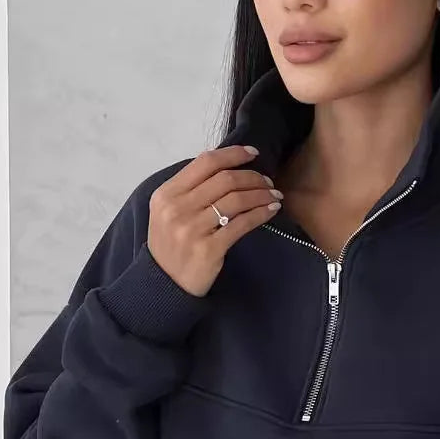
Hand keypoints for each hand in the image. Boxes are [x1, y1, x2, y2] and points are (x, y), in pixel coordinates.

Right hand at [147, 145, 283, 296]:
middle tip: (268, 181)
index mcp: (166, 194)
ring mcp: (192, 229)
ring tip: (274, 194)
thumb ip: (190, 190)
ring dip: (261, 194)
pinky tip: (271, 210)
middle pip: (225, 180)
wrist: (166, 285)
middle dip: (253, 177)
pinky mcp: (209, 249)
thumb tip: (227, 168)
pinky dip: (261, 214)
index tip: (253, 153)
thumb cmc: (171, 245)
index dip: (233, 154)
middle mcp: (177, 208)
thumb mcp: (168, 212)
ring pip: (236, 200)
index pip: (205, 163)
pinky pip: (242, 224)